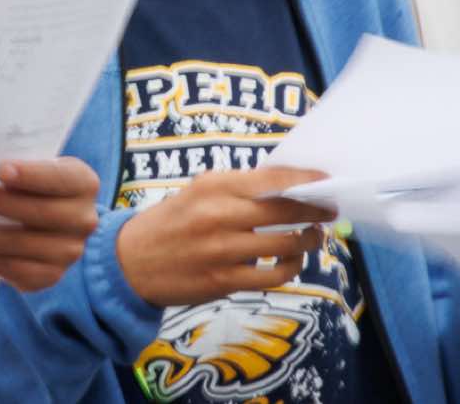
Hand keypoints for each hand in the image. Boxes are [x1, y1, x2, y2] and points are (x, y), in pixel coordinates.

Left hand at [0, 158, 102, 292]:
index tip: (1, 169)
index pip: (59, 178)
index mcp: (82, 183)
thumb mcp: (35, 166)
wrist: (55, 225)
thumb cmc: (33, 183)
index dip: (32, 175)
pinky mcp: (45, 276)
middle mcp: (82, 220)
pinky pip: (5, 270)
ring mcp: (66, 253)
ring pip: (14, 247)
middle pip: (35, 214)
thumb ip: (14, 164)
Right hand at [115, 166, 330, 306]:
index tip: (325, 179)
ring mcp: (222, 250)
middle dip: (316, 209)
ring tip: (314, 236)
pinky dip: (292, 267)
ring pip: (287, 244)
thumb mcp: (197, 193)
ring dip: (309, 240)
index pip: (271, 178)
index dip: (305, 178)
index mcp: (211, 186)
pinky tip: (292, 261)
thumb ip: (237, 189)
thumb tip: (287, 185)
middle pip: (285, 209)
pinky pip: (275, 276)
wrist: (130, 261)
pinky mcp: (225, 281)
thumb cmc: (170, 222)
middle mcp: (218, 215)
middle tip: (329, 209)